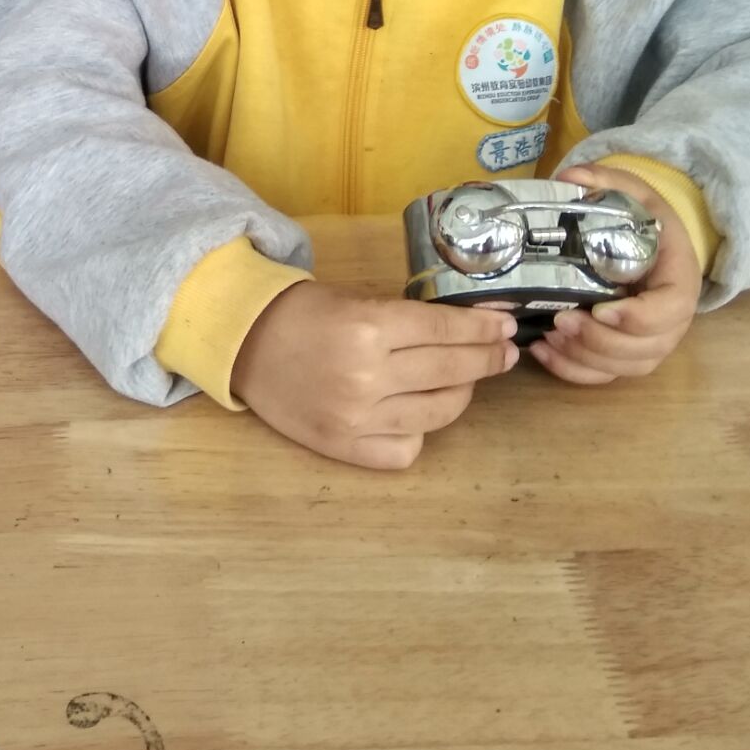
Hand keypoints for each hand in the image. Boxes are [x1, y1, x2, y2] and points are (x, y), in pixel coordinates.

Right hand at [231, 279, 518, 470]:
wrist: (244, 344)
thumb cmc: (302, 313)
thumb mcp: (354, 299)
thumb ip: (406, 319)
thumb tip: (467, 328)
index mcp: (366, 326)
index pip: (444, 329)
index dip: (482, 328)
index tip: (505, 326)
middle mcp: (366, 375)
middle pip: (449, 371)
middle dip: (486, 359)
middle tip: (504, 352)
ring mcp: (357, 417)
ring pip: (437, 414)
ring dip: (461, 395)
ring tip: (465, 382)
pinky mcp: (344, 447)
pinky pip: (406, 450)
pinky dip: (420, 433)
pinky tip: (420, 415)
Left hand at [530, 164, 701, 384]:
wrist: (649, 241)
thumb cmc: (643, 219)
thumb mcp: (631, 191)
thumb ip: (605, 180)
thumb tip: (569, 177)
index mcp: (678, 280)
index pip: (670, 311)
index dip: (637, 318)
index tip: (601, 309)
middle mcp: (670, 320)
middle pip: (646, 349)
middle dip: (600, 341)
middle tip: (561, 321)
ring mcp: (649, 341)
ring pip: (624, 367)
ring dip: (584, 358)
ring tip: (548, 336)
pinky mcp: (625, 353)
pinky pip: (605, 376)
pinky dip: (574, 371)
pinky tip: (543, 353)